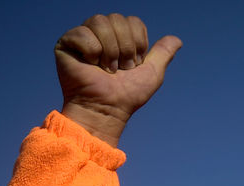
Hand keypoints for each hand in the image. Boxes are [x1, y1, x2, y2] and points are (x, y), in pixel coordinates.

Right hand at [54, 14, 181, 145]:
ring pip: (100, 21)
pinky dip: (91, 52)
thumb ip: (163, 54)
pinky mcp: (66, 43)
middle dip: (125, 48)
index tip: (133, 65)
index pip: (133, 21)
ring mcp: (83, 36)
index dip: (137, 43)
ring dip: (109, 50)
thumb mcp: (152, 74)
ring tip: (106, 69)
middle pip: (118, 19)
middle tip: (119, 69)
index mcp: (119, 37)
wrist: (107, 109)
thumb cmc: (127, 95)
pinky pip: (82, 33)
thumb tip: (177, 39)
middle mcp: (101, 33)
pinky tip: (89, 65)